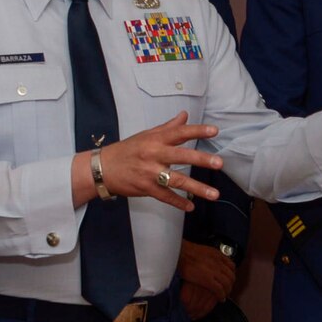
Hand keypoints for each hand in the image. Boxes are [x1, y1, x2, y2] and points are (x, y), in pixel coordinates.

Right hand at [83, 112, 223, 209]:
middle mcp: (153, 154)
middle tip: (219, 163)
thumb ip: (168, 127)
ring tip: (214, 194)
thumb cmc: (127, 150)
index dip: (197, 131)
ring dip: (197, 188)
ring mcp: (149, 172)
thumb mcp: (146, 135)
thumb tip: (185, 115)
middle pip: (180, 156)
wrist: (101, 168)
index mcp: (155, 140)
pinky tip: (191, 206)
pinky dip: (178, 202)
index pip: (179, 133)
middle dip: (200, 159)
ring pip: (176, 180)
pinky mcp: (145, 188)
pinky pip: (165, 196)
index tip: (214, 130)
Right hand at [178, 241, 236, 320]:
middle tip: (227, 290)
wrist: (177, 253)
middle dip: (230, 284)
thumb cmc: (184, 252)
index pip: (231, 266)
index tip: (229, 279)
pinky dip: (221, 295)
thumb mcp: (201, 250)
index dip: (232, 274)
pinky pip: (219, 290)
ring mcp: (214, 271)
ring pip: (227, 284)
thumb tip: (209, 261)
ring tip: (224, 296)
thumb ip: (208, 256)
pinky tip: (220, 298)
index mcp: (217, 255)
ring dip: (227, 291)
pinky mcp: (208, 280)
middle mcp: (218, 262)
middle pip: (231, 276)